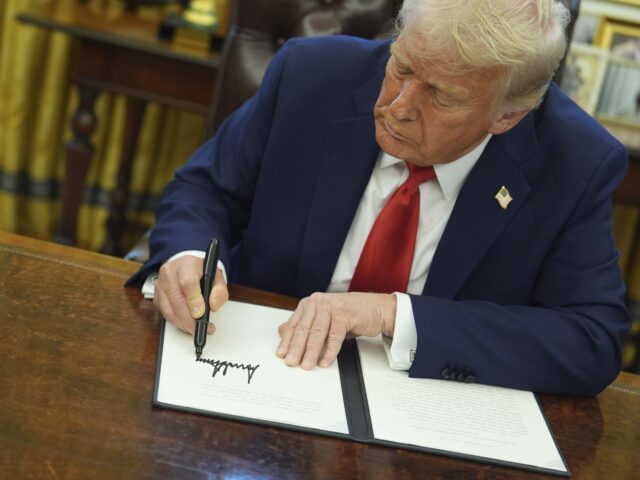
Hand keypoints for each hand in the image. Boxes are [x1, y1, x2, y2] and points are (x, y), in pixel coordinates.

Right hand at [153, 255, 228, 334]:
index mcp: (187, 264)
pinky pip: (165, 313)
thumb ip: (219, 291)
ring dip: (183, 323)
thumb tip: (213, 306)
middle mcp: (169, 273)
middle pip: (176, 299)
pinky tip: (187, 325)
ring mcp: (160, 285)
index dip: (193, 300)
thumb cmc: (201, 272)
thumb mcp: (216, 277)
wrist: (186, 267)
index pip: (187, 283)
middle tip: (201, 328)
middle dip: (189, 319)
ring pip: (169, 309)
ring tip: (196, 329)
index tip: (200, 314)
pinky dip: (176, 322)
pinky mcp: (156, 297)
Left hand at [276, 292, 396, 368]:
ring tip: (307, 365)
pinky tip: (325, 361)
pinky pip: (334, 337)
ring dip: (311, 352)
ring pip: (317, 333)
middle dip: (296, 348)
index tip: (281, 354)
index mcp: (310, 304)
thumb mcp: (322, 320)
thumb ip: (303, 325)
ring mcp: (331, 307)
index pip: (294, 324)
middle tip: (291, 362)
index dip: (286, 341)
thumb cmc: (348, 314)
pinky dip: (329, 351)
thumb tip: (282, 332)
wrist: (374, 308)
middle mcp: (318, 303)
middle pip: (304, 329)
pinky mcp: (344, 314)